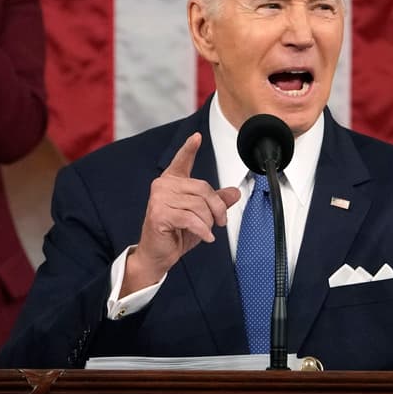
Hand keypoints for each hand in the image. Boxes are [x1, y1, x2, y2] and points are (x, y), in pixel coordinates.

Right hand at [124, 133, 240, 295]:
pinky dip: (202, 230)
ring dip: (208, 222)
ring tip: (205, 230)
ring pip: (199, 205)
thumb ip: (216, 202)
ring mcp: (159, 199)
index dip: (189, 148)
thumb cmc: (175, 234)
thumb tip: (235, 192)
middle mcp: (163, 186)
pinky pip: (191, 219)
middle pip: (203, 188)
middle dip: (217, 208)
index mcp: (172, 182)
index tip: (197, 137)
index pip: (181, 161)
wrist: (157, 255)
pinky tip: (205, 237)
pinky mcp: (159, 214)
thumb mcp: (201, 216)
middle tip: (220, 222)